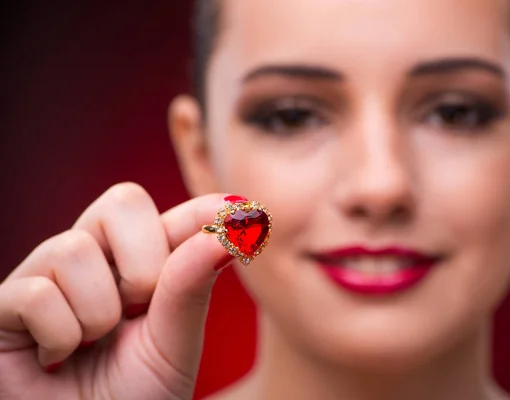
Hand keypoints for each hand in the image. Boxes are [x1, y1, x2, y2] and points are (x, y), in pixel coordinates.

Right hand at [0, 183, 234, 399]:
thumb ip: (190, 288)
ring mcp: (47, 276)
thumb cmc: (133, 397)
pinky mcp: (6, 306)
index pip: (173, 218)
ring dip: (98, 312)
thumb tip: (226, 231)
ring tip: (92, 344)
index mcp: (140, 265)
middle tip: (138, 307)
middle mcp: (94, 259)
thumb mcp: (172, 344)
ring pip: (74, 249)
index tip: (244, 212)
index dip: (204, 211)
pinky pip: (37, 292)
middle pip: (122, 201)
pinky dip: (60, 336)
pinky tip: (56, 358)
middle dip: (143, 260)